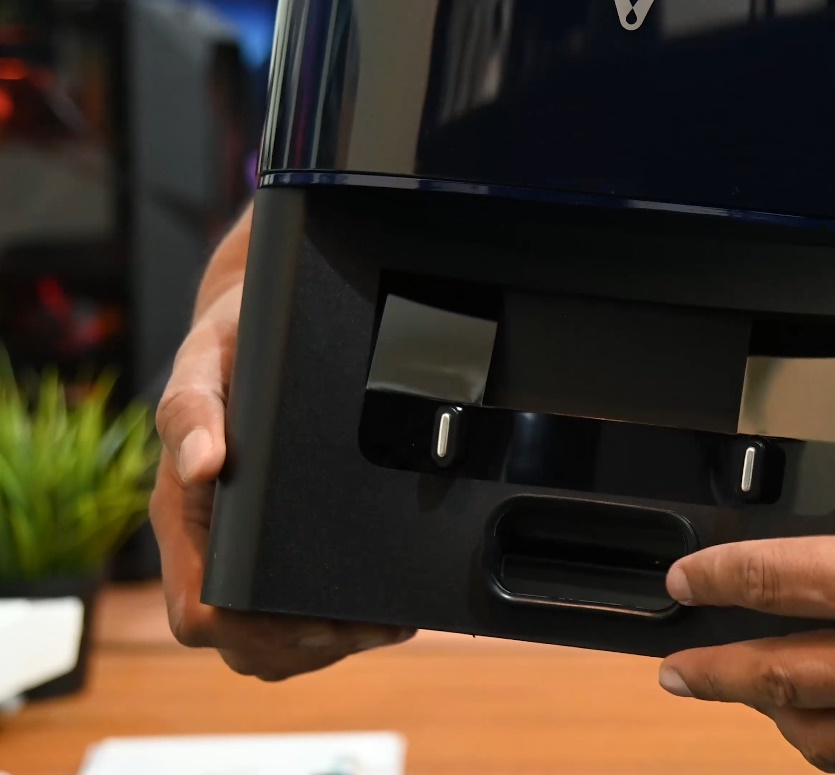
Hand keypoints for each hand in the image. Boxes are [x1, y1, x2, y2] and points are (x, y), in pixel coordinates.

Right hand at [149, 208, 413, 680]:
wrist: (253, 324)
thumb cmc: (228, 347)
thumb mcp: (205, 359)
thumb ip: (194, 409)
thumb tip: (201, 463)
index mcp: (184, 514)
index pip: (198, 611)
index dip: (255, 630)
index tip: (321, 618)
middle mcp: (209, 544)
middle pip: (242, 644)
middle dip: (310, 646)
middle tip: (379, 624)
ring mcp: (244, 553)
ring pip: (272, 644)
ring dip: (331, 647)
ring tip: (391, 622)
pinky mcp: (277, 550)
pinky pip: (297, 619)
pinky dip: (342, 629)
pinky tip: (388, 611)